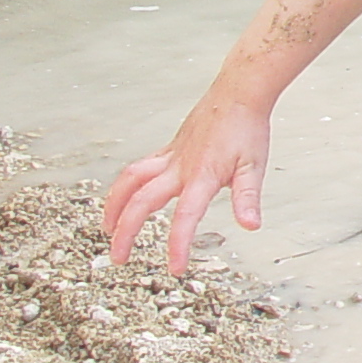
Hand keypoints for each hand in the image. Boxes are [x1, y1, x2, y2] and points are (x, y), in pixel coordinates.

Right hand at [101, 88, 273, 274]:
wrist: (238, 93)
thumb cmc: (247, 128)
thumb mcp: (254, 166)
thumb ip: (248, 198)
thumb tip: (250, 225)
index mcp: (201, 175)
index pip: (185, 216)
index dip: (178, 244)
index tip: (175, 269)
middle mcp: (179, 167)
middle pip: (141, 202)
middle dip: (126, 233)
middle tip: (119, 258)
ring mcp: (170, 157)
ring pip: (129, 181)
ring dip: (114, 206)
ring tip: (107, 229)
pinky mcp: (167, 149)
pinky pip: (138, 169)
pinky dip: (126, 186)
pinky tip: (126, 198)